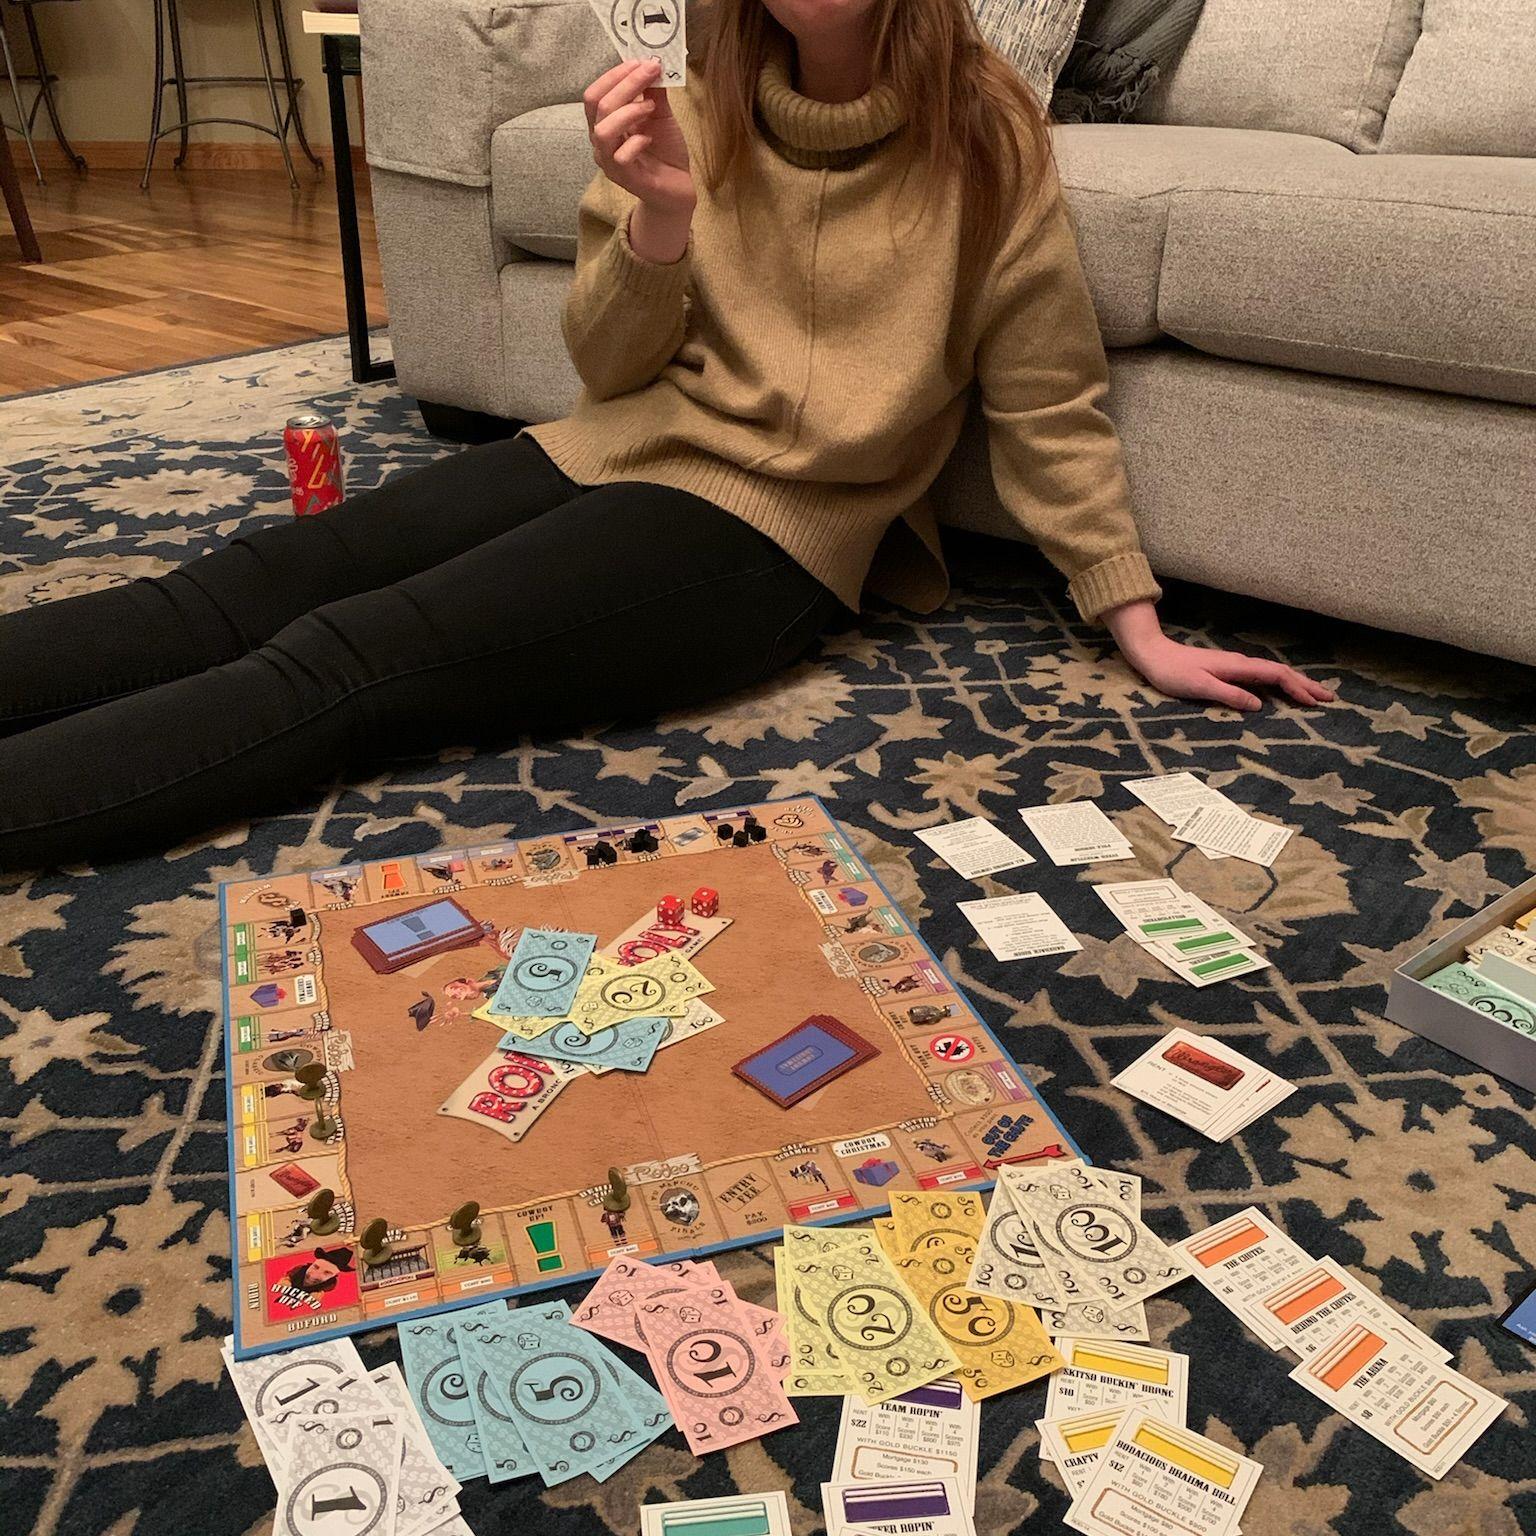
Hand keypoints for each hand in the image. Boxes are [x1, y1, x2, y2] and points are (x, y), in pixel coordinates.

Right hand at [583, 59, 694, 226]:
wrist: (677, 187)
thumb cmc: (664, 151)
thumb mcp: (660, 114)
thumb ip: (653, 92)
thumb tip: (651, 64)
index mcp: (605, 123)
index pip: (595, 94)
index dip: (615, 74)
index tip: (640, 61)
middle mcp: (601, 142)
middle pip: (598, 106)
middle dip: (625, 84)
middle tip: (650, 72)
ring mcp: (610, 162)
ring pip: (603, 131)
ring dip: (628, 111)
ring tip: (651, 107)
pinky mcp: (625, 178)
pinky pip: (621, 157)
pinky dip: (636, 141)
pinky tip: (649, 138)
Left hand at [1105, 600, 1334, 710]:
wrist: (1153, 654)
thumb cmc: (1172, 673)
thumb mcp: (1199, 687)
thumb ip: (1228, 695)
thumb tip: (1259, 704)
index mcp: (1237, 667)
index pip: (1276, 676)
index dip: (1298, 688)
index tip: (1316, 702)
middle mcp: (1240, 663)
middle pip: (1281, 672)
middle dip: (1306, 685)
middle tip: (1330, 698)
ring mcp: (1235, 665)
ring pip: (1273, 673)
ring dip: (1295, 683)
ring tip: (1314, 695)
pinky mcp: (1228, 669)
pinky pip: (1261, 675)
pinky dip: (1278, 682)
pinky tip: (1282, 689)